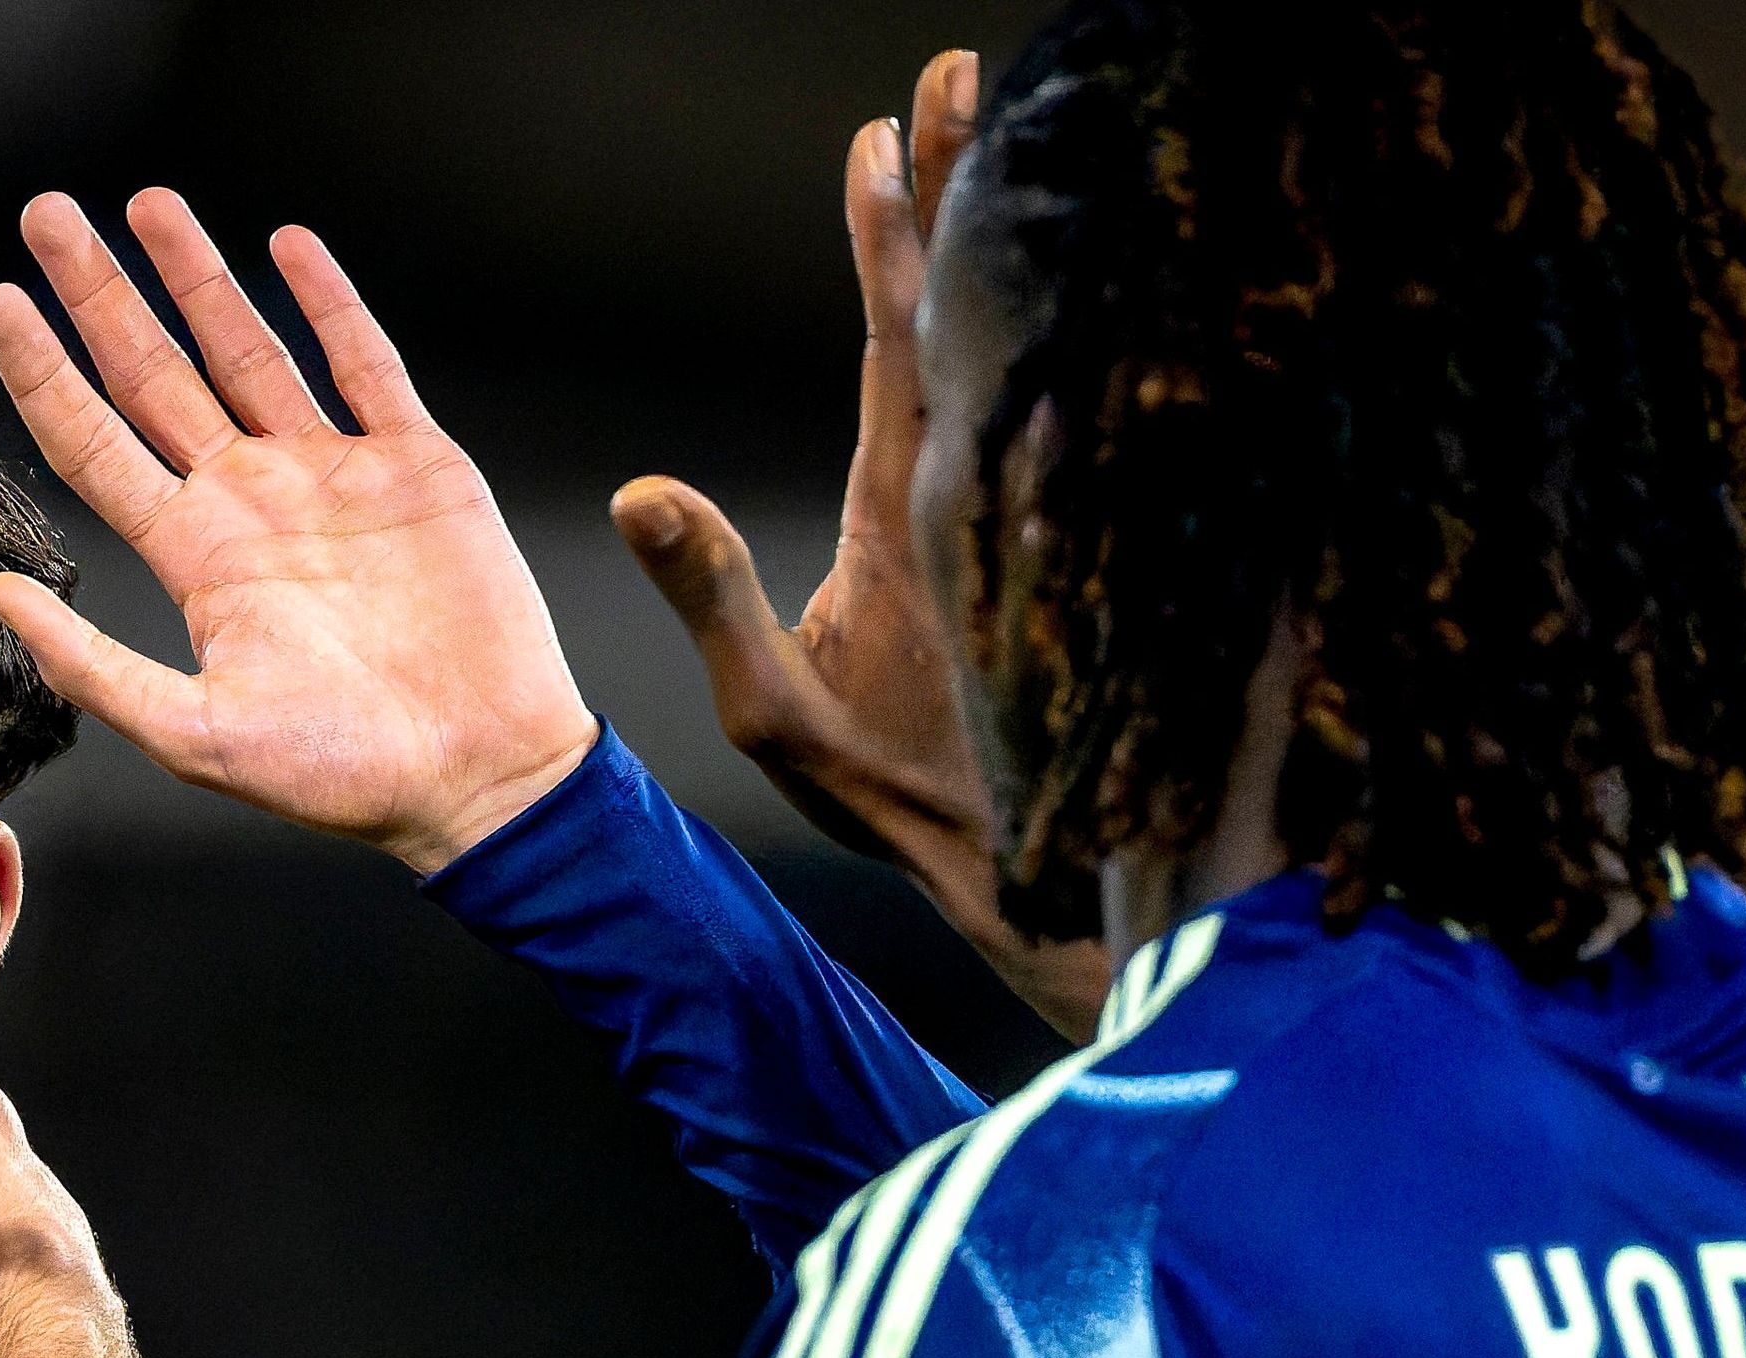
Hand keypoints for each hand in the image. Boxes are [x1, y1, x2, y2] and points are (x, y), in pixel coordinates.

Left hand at [0, 192, 597, 877]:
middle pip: (154, 376)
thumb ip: (94, 666)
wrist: (477, 777)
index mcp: (197, 558)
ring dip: (198, 277)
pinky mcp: (416, 465)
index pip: (96, 444)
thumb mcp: (195, 737)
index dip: (44, 374)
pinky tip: (288, 246)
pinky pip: (364, 364)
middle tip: (46, 217)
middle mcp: (252, 502)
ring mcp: (333, 476)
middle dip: (99, 295)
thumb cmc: (343, 777)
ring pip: (248, 349)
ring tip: (148, 204)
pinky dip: (328, 302)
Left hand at [611, 50, 1107, 1035]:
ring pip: (1042, 343)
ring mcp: (1046, 515)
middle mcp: (981, 485)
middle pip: (969, 306)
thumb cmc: (883, 801)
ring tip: (1025, 127)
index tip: (881, 126)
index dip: (886, 233)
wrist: (995, 887)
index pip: (890, 337)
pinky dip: (1111, 358)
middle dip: (966, 187)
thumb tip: (632, 489)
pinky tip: (1113, 282)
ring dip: (1031, 242)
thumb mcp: (768, 701)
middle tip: (962, 69)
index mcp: (906, 499)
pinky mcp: (1093, 563)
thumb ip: (707, 590)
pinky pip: (1105, 441)